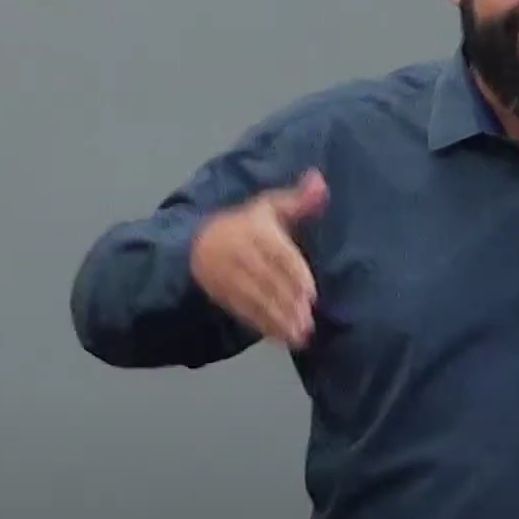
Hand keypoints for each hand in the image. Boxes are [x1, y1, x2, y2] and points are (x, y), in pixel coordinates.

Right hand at [189, 169, 329, 348]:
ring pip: (255, 299)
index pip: (276, 254)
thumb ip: (299, 200)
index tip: (311, 293)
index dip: (294, 273)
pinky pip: (244, 312)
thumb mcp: (269, 207)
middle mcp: (239, 253)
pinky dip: (263, 327)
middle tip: (309, 321)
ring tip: (301, 336)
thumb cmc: (246, 225)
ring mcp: (228, 277)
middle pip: (266, 280)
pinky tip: (282, 339)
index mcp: (254, 229)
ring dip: (278, 320)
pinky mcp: (224, 296)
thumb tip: (320, 180)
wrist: (198, 244)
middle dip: (288, 303)